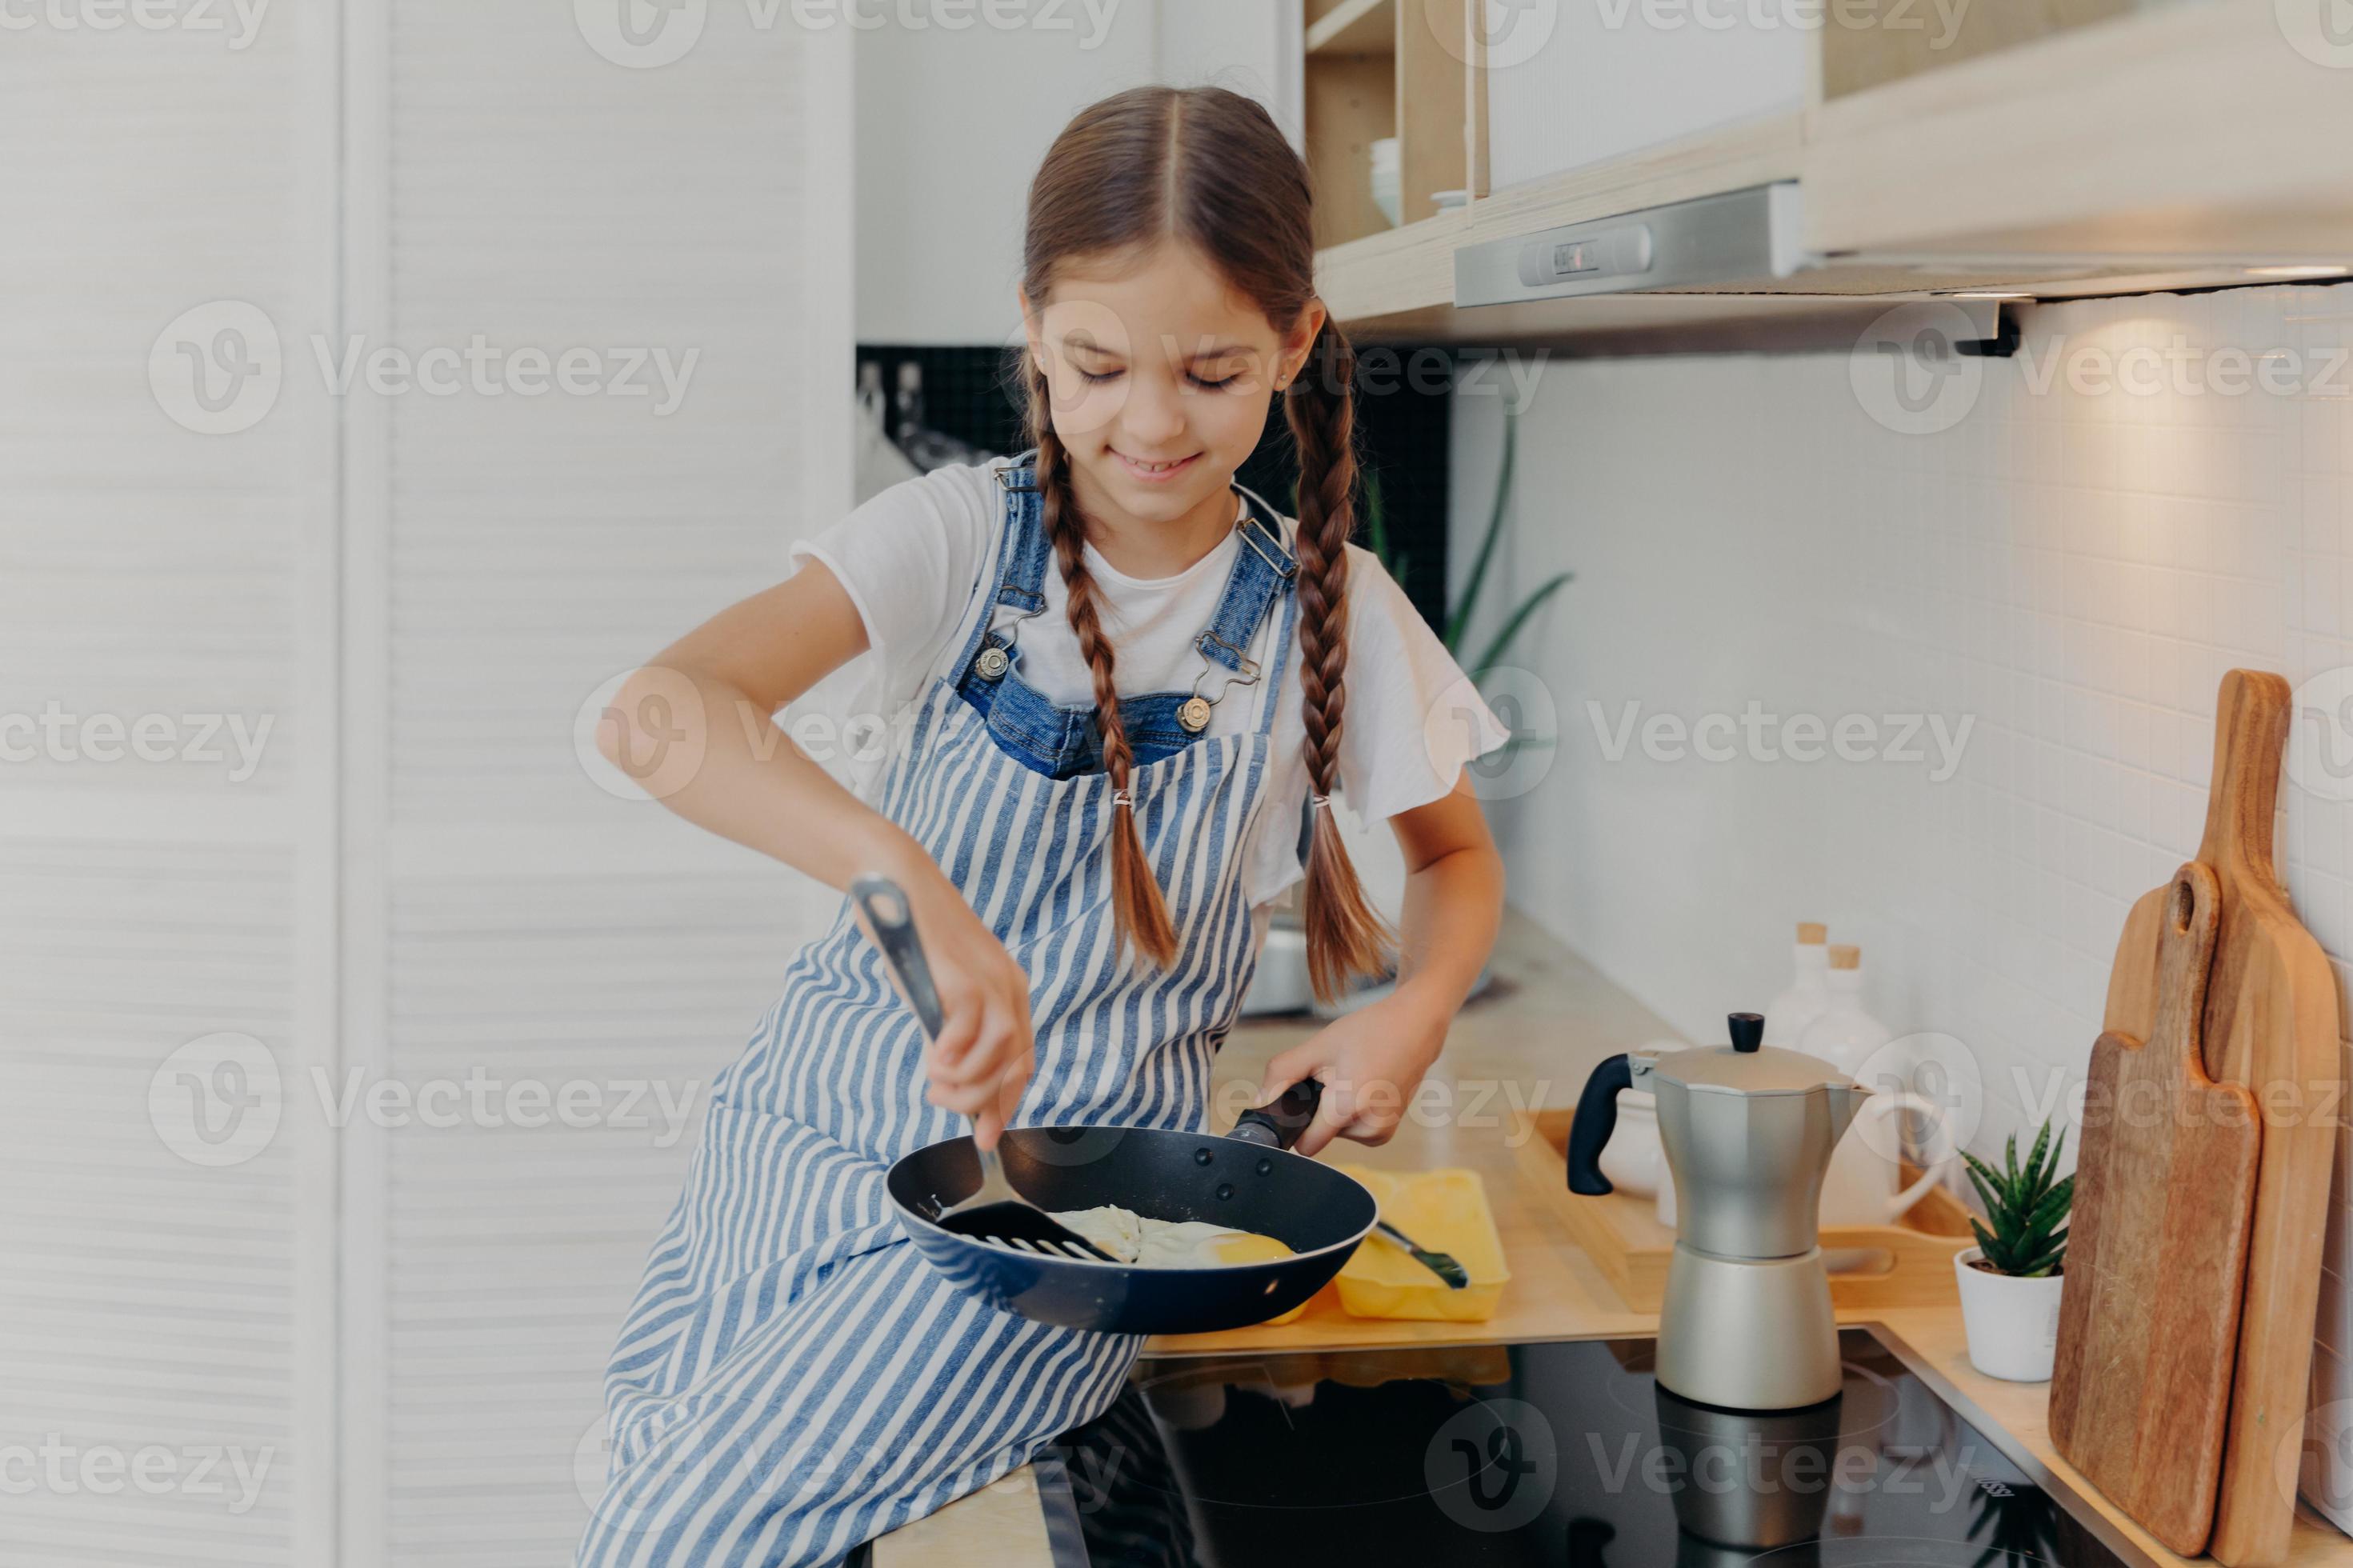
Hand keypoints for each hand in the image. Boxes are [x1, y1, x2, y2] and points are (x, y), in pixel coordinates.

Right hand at [883, 863, 1034, 1151]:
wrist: (894, 882)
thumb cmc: (912, 938)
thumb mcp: (938, 990)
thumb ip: (950, 1028)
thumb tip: (948, 1074)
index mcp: (1010, 990)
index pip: (1023, 1061)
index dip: (1005, 1103)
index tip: (985, 1136)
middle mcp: (1009, 986)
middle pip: (1016, 1063)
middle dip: (981, 1100)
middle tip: (941, 1102)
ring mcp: (989, 979)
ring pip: (999, 1052)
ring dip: (967, 1082)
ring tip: (934, 1082)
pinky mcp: (961, 974)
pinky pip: (969, 1027)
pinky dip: (954, 1054)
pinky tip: (934, 1060)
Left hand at [1254, 987, 1450, 1156]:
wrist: (1416, 1026)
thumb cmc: (1369, 1032)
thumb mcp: (1318, 1047)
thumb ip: (1282, 1074)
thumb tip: (1259, 1103)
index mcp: (1348, 1108)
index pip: (1305, 1145)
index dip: (1293, 1127)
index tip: (1294, 1106)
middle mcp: (1369, 1129)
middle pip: (1320, 1134)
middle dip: (1318, 1109)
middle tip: (1333, 1076)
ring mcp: (1382, 1132)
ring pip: (1337, 1131)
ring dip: (1336, 1109)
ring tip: (1351, 1076)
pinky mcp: (1388, 1130)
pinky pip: (1354, 1128)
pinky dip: (1352, 1111)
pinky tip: (1363, 1084)